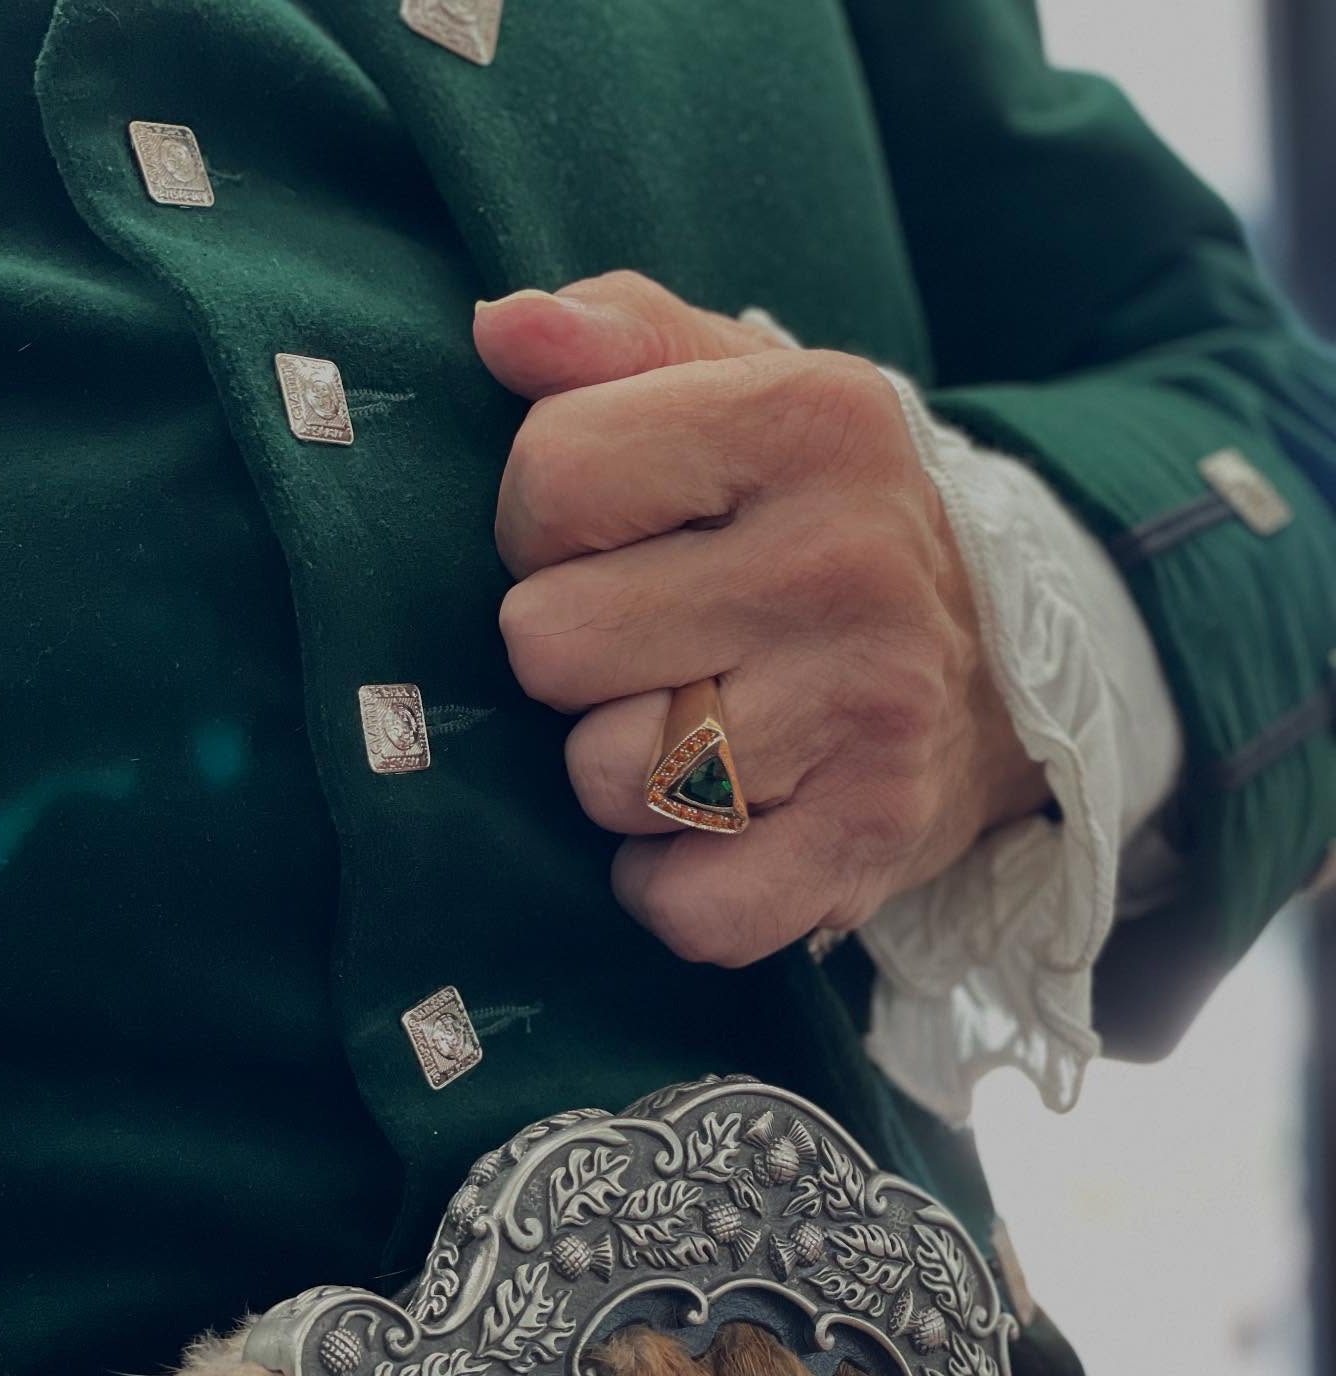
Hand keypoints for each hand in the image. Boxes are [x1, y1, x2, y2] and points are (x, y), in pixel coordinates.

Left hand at [473, 271, 1047, 966]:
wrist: (1010, 667)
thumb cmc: (829, 520)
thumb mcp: (750, 390)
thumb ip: (622, 336)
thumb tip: (505, 328)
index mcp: (808, 421)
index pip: (551, 479)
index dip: (544, 524)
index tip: (610, 542)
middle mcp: (846, 562)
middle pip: (548, 643)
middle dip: (577, 656)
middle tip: (657, 647)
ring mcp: (869, 710)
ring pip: (603, 779)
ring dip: (622, 773)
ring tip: (698, 729)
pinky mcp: (872, 839)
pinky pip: (686, 908)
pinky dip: (671, 887)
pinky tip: (708, 831)